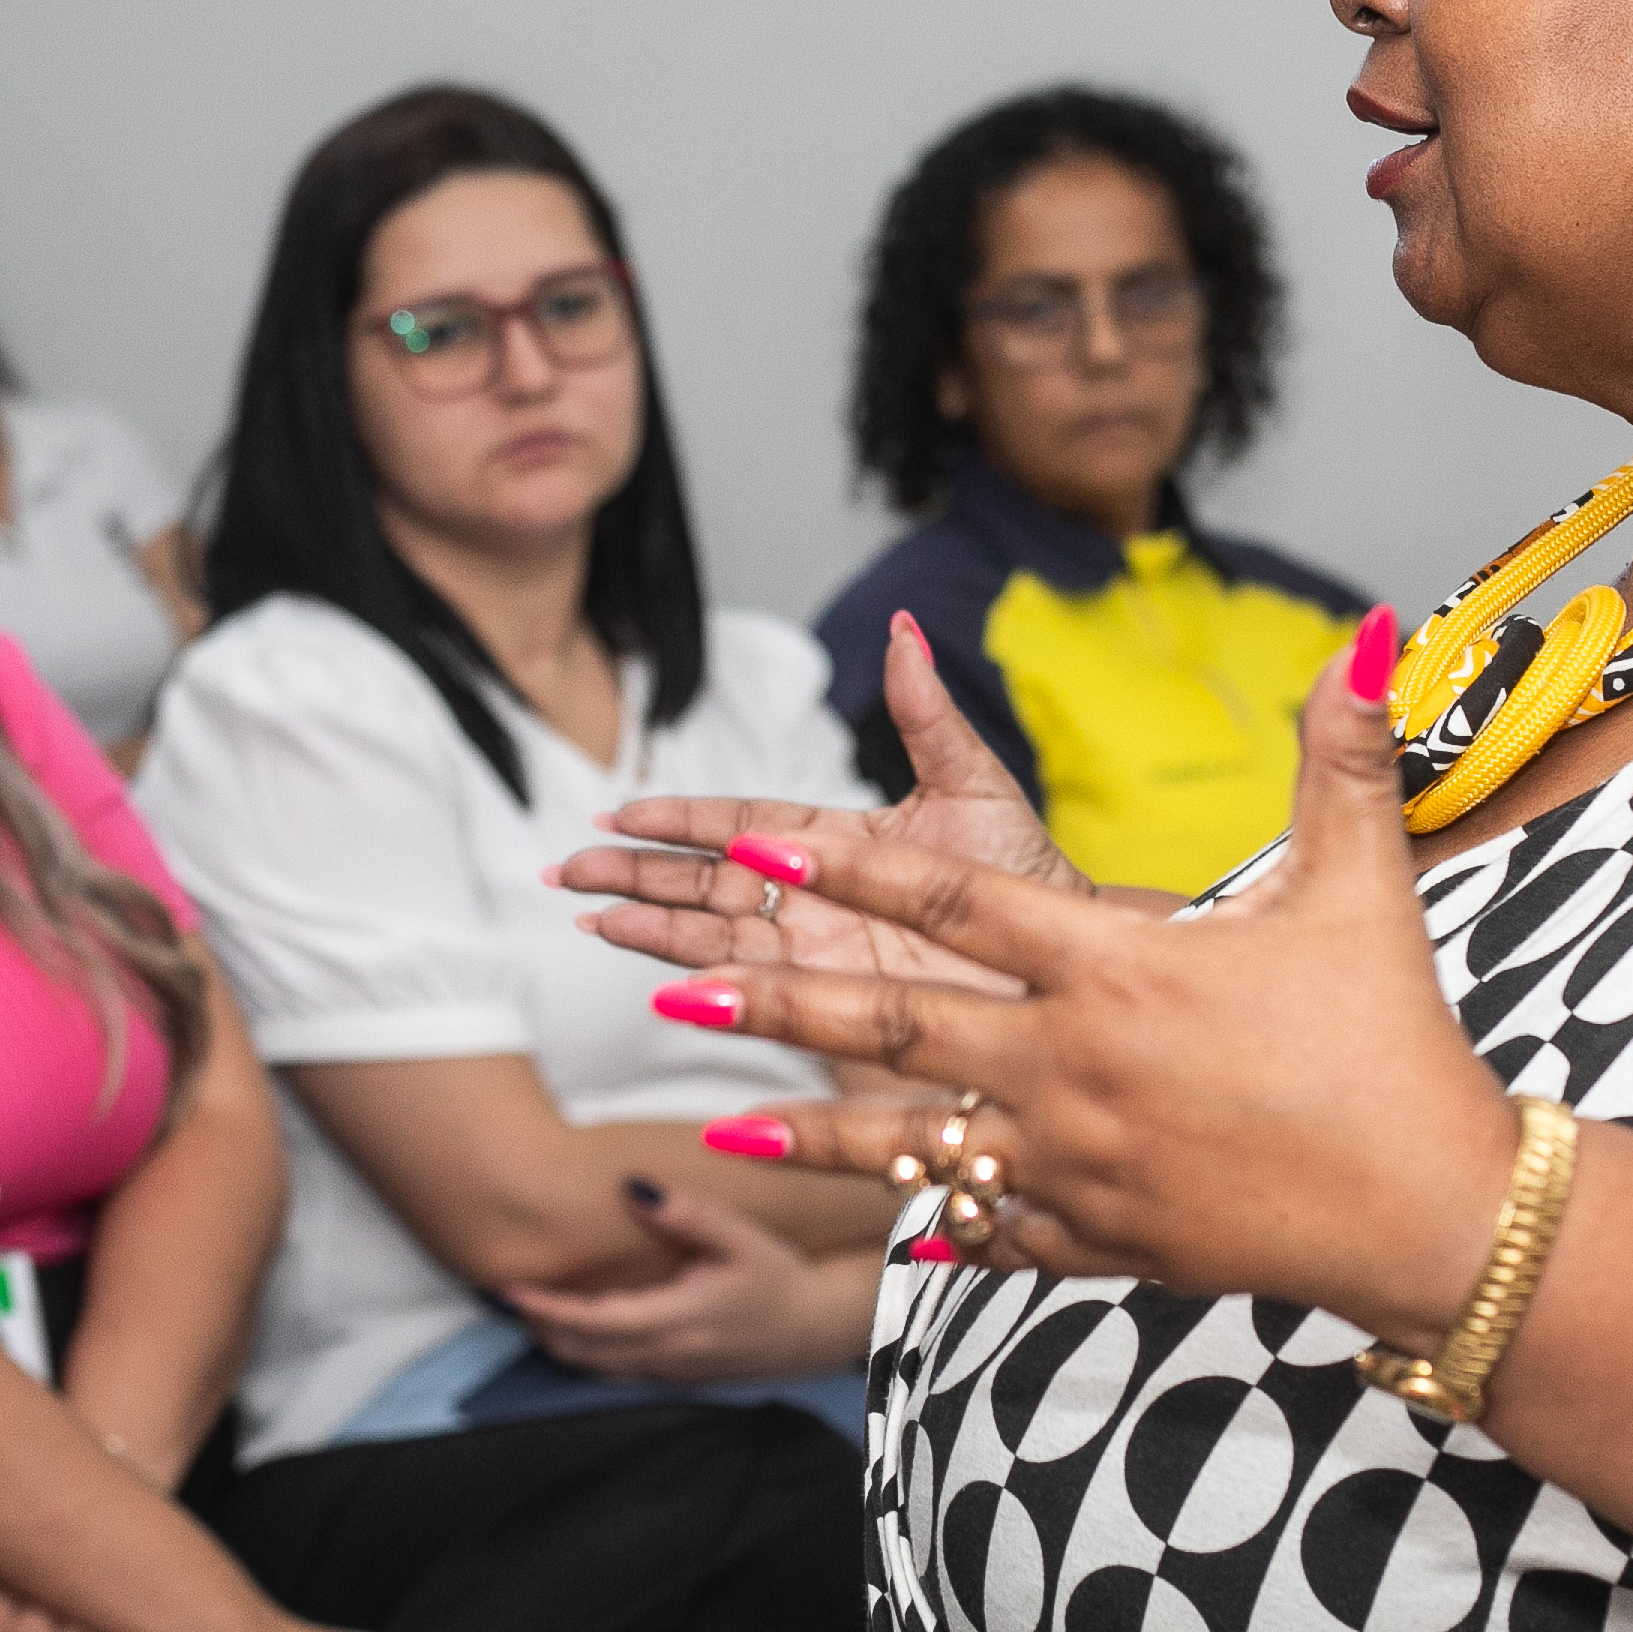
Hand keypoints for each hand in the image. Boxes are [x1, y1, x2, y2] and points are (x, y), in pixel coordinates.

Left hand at [502, 1184, 874, 1383]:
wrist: (816, 1329)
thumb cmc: (779, 1277)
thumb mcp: (739, 1238)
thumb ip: (686, 1214)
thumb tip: (631, 1187)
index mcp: (675, 1320)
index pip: (590, 1321)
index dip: (543, 1307)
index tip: (505, 1287)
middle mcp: (664, 1355)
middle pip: (577, 1351)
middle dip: (535, 1324)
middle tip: (500, 1291)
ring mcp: (667, 1372)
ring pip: (590, 1367)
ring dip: (553, 1340)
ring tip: (523, 1305)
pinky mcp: (672, 1377)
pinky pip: (611, 1370)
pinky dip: (580, 1350)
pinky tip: (568, 1323)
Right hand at [550, 613, 1082, 994]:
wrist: (1066, 964)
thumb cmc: (1030, 878)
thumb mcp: (974, 784)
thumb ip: (924, 715)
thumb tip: (903, 629)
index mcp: (833, 839)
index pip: (737, 821)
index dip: (678, 818)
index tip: (620, 814)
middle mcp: (812, 894)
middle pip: (701, 880)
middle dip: (633, 875)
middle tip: (566, 872)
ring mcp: (816, 950)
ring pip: (709, 934)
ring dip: (644, 926)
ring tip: (586, 918)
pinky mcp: (827, 1003)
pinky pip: (748, 988)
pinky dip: (694, 979)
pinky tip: (647, 975)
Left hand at [650, 620, 1517, 1331]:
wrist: (1432, 1213)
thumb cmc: (1395, 1045)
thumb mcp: (1360, 887)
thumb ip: (1341, 757)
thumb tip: (1370, 633)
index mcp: (1115, 970)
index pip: (949, 905)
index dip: (841, 871)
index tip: (749, 848)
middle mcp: (1071, 1067)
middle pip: (894, 1028)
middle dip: (776, 1006)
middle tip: (678, 993)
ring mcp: (1075, 1166)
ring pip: (913, 1146)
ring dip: (812, 1130)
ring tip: (720, 1118)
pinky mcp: (1100, 1244)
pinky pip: (993, 1229)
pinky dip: (939, 1218)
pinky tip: (886, 1217)